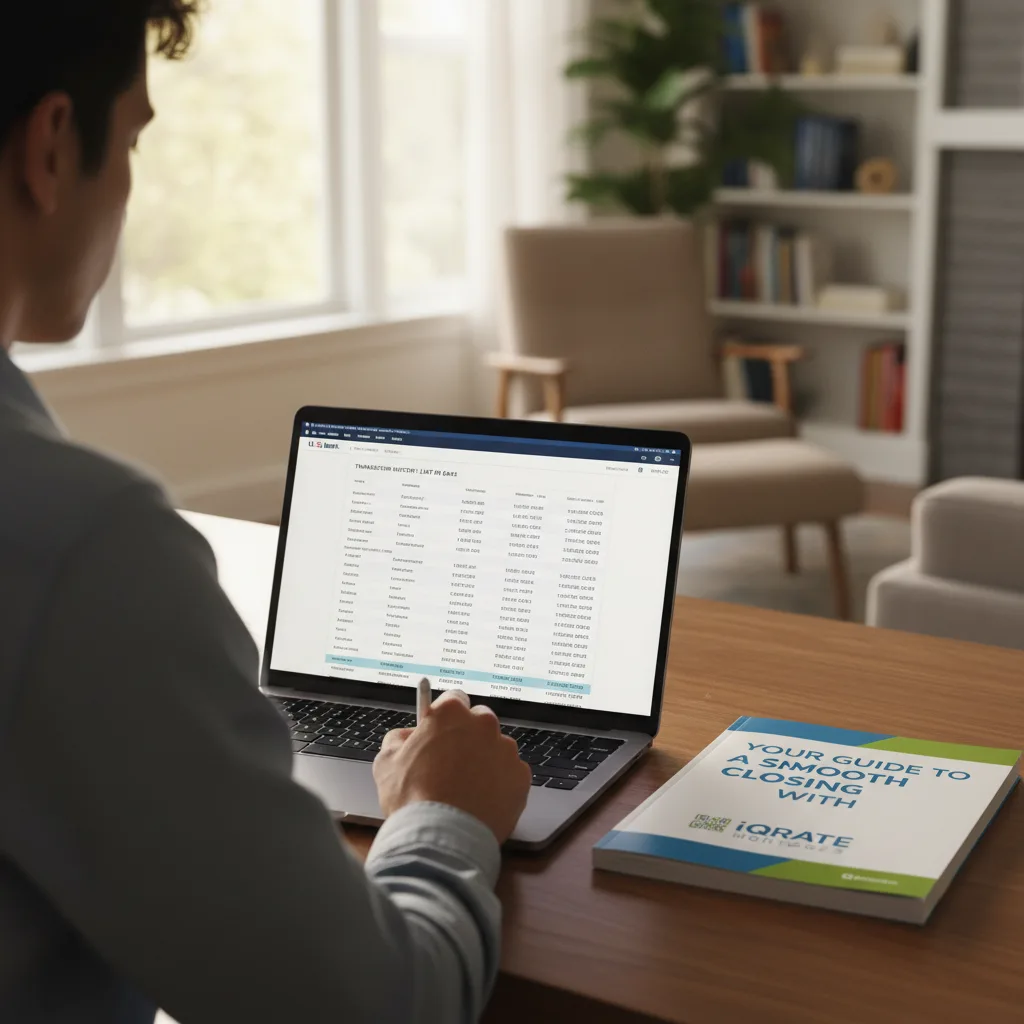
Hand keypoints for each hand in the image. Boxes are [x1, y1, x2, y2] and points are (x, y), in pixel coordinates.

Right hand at [373, 690, 531, 843]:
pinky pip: (510, 774)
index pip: (453, 700)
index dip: (445, 718)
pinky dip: (499, 784)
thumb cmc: (413, 799)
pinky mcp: (521, 776)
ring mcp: (506, 750)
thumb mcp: (386, 762)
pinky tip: (480, 801)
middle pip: (479, 722)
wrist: (443, 838)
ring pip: (496, 749)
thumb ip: (399, 739)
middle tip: (451, 764)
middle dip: (468, 738)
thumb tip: (407, 737)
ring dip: (484, 762)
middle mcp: (484, 724)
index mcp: (451, 713)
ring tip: (465, 789)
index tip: (441, 731)